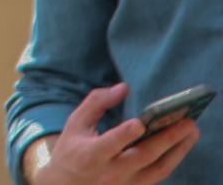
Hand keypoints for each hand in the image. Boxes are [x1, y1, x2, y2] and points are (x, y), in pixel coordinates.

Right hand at [28, 84, 199, 184]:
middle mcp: (110, 172)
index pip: (109, 145)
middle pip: (143, 156)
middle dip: (167, 138)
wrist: (70, 184)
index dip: (124, 135)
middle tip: (187, 122)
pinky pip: (160, 173)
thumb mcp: (75, 123)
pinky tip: (182, 143)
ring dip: (178, 149)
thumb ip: (96, 102)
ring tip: (192, 131)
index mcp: (90, 155)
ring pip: (158, 168)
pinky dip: (173, 158)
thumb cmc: (72, 149)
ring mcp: (126, 183)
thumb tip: (123, 88)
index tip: (139, 123)